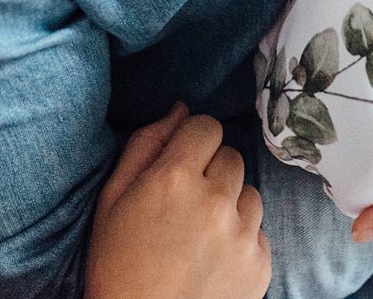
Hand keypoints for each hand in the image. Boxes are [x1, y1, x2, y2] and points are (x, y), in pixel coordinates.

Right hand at [84, 104, 270, 298]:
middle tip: (185, 205)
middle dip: (211, 173)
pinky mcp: (260, 264)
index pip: (207, 126)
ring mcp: (242, 234)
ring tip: (199, 235)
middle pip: (231, 157)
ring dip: (230, 205)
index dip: (192, 142)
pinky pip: (258, 231)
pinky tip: (212, 259)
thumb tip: (181, 108)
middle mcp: (215, 201)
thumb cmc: (117, 264)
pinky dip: (240, 240)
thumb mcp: (112, 199)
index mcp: (175, 178)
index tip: (182, 164)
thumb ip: (146, 145)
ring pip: (249, 193)